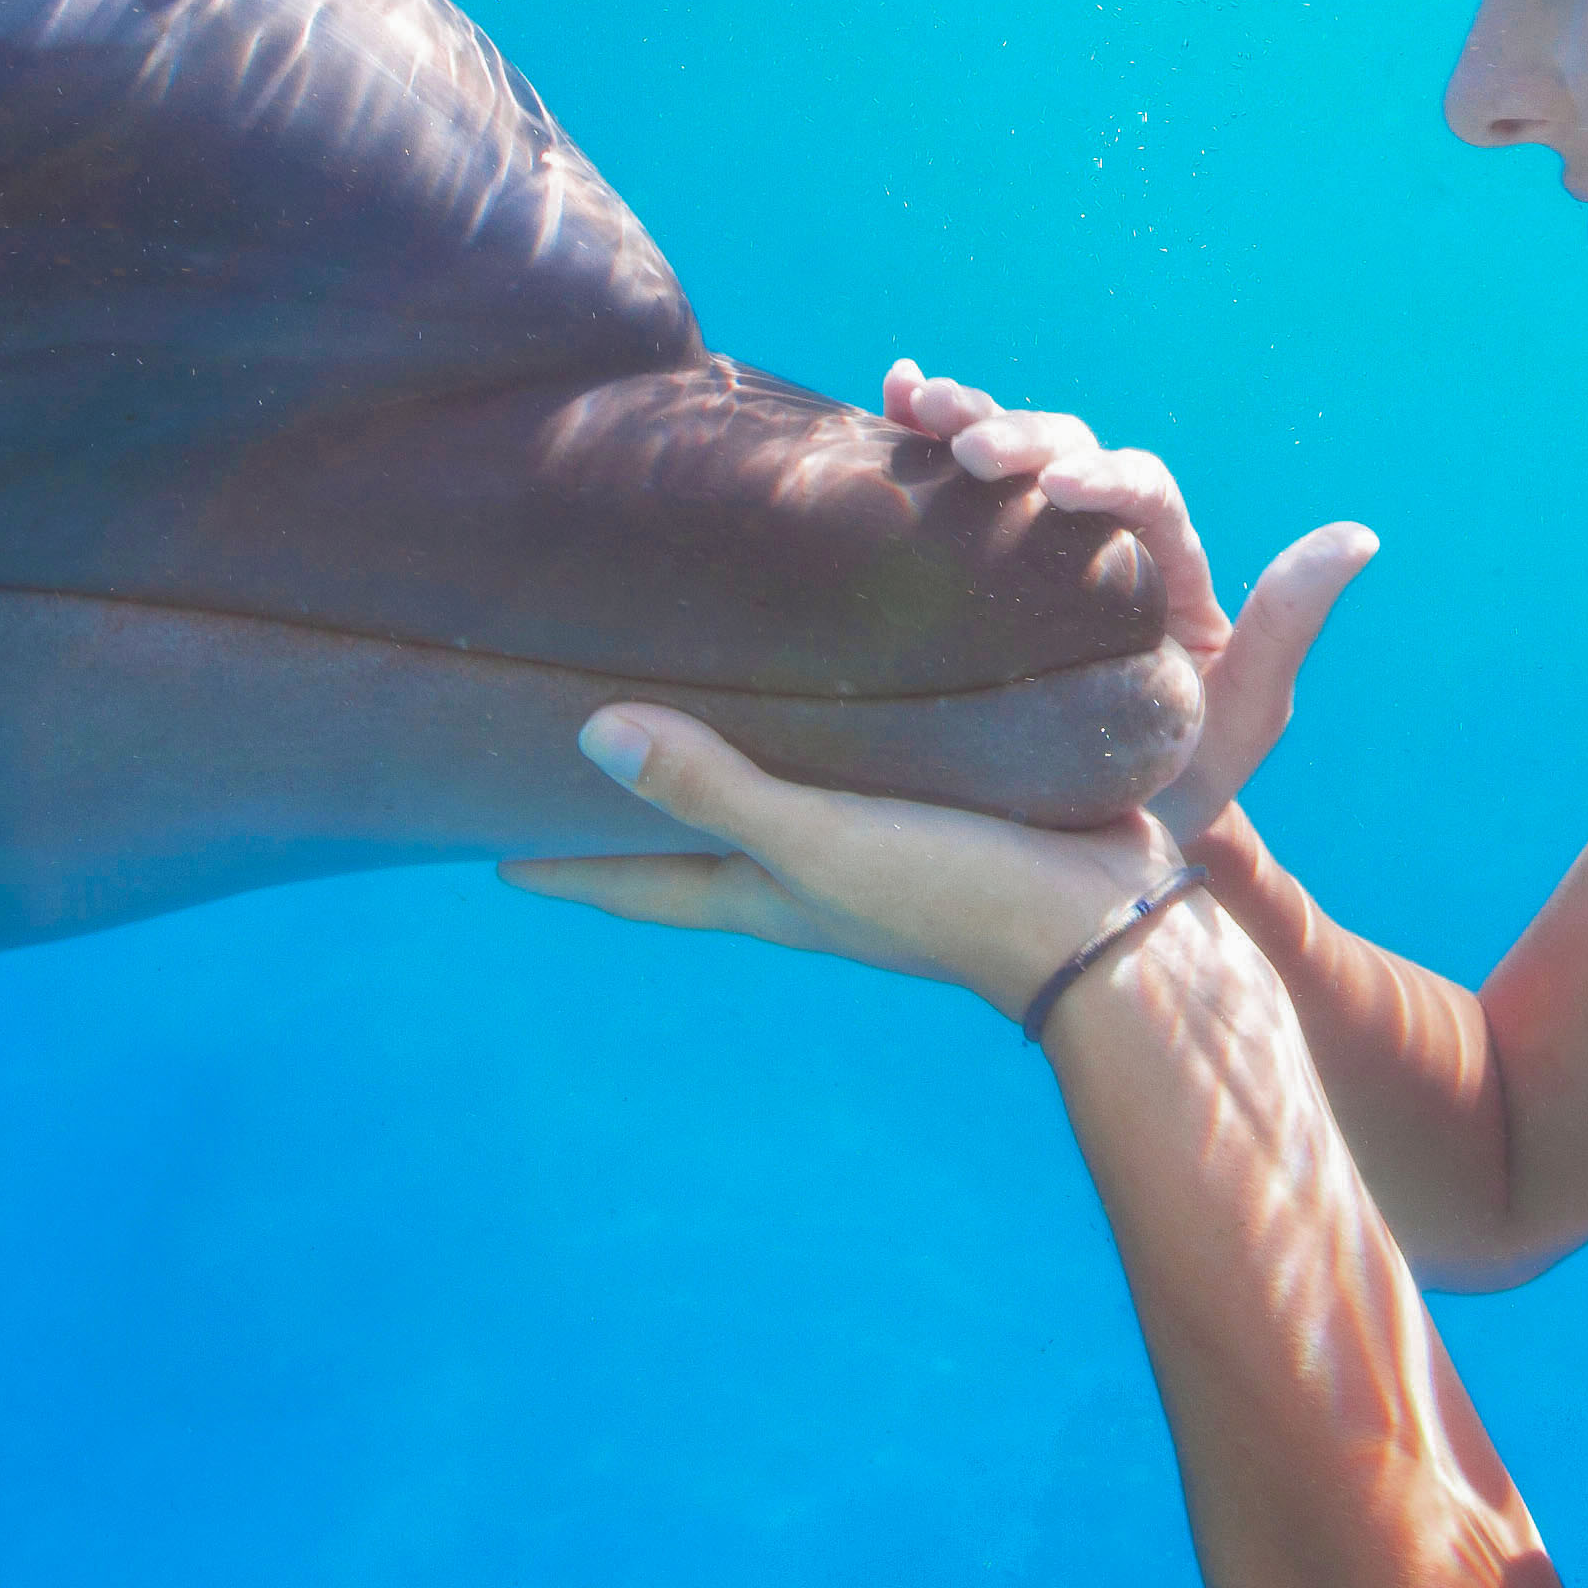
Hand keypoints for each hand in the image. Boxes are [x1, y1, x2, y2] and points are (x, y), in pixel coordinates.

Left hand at [501, 362, 1374, 1013]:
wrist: (1110, 921)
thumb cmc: (954, 894)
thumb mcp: (818, 843)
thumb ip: (713, 788)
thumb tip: (587, 733)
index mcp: (766, 892)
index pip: (634, 883)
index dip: (559, 863)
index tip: (477, 839)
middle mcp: (810, 869)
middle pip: (692, 836)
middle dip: (632, 802)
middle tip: (561, 738)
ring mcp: (879, 837)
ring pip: (774, 788)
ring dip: (727, 752)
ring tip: (684, 680)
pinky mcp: (944, 794)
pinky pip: (856, 750)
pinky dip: (823, 718)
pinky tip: (832, 666)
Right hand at [874, 360, 1375, 846]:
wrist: (1106, 840)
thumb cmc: (1183, 780)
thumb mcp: (1245, 712)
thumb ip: (1289, 625)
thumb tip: (1361, 535)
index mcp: (1167, 564)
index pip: (1146, 494)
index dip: (1107, 477)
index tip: (1061, 488)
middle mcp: (1102, 539)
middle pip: (1069, 451)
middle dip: (1022, 436)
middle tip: (972, 449)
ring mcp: (1034, 548)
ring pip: (1009, 456)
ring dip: (965, 415)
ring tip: (917, 403)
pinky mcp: (977, 564)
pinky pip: (952, 488)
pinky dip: (921, 432)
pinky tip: (890, 396)